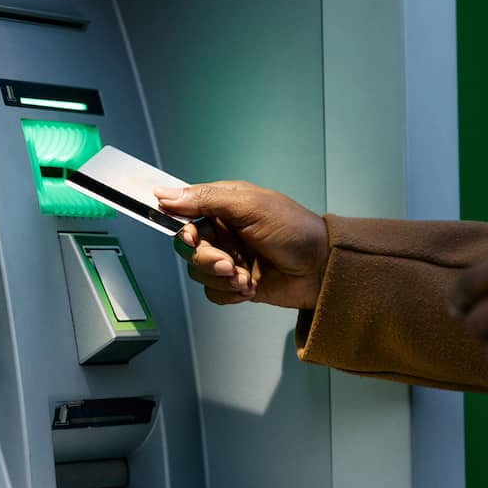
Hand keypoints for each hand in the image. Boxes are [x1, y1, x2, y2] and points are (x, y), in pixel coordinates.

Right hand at [155, 181, 328, 308]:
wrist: (321, 268)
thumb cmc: (293, 230)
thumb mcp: (250, 206)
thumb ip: (207, 199)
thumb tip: (165, 195)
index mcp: (224, 206)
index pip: (185, 212)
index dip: (181, 226)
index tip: (191, 236)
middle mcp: (223, 232)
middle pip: (188, 247)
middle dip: (206, 258)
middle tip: (228, 263)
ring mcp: (229, 258)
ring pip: (198, 272)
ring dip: (221, 277)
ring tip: (245, 277)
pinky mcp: (236, 284)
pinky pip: (213, 292)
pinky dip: (229, 292)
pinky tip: (250, 287)